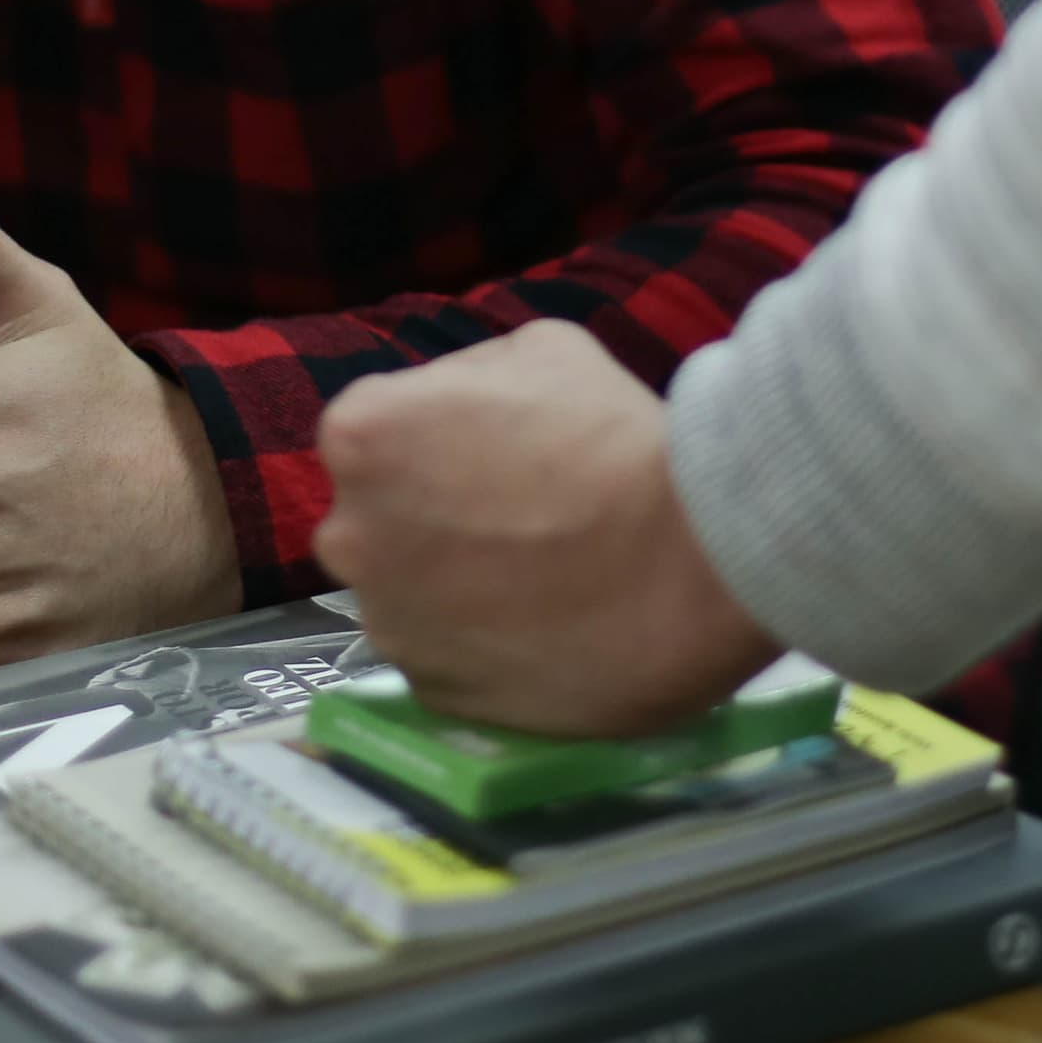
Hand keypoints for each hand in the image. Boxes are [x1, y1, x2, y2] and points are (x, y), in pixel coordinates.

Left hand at [315, 321, 777, 735]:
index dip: (440, 435)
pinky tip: (546, 628)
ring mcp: (389, 625)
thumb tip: (459, 407)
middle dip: (430, 516)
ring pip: (408, 595)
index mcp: (361, 438)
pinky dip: (482, 647)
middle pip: (379, 519)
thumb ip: (472, 376)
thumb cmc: (615, 438)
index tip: (499, 451)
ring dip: (453, 586)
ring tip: (541, 581)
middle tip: (520, 517)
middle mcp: (349, 537)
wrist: (692, 561)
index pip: (376, 430)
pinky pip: (445, 658)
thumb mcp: (543, 350)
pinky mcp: (433, 692)